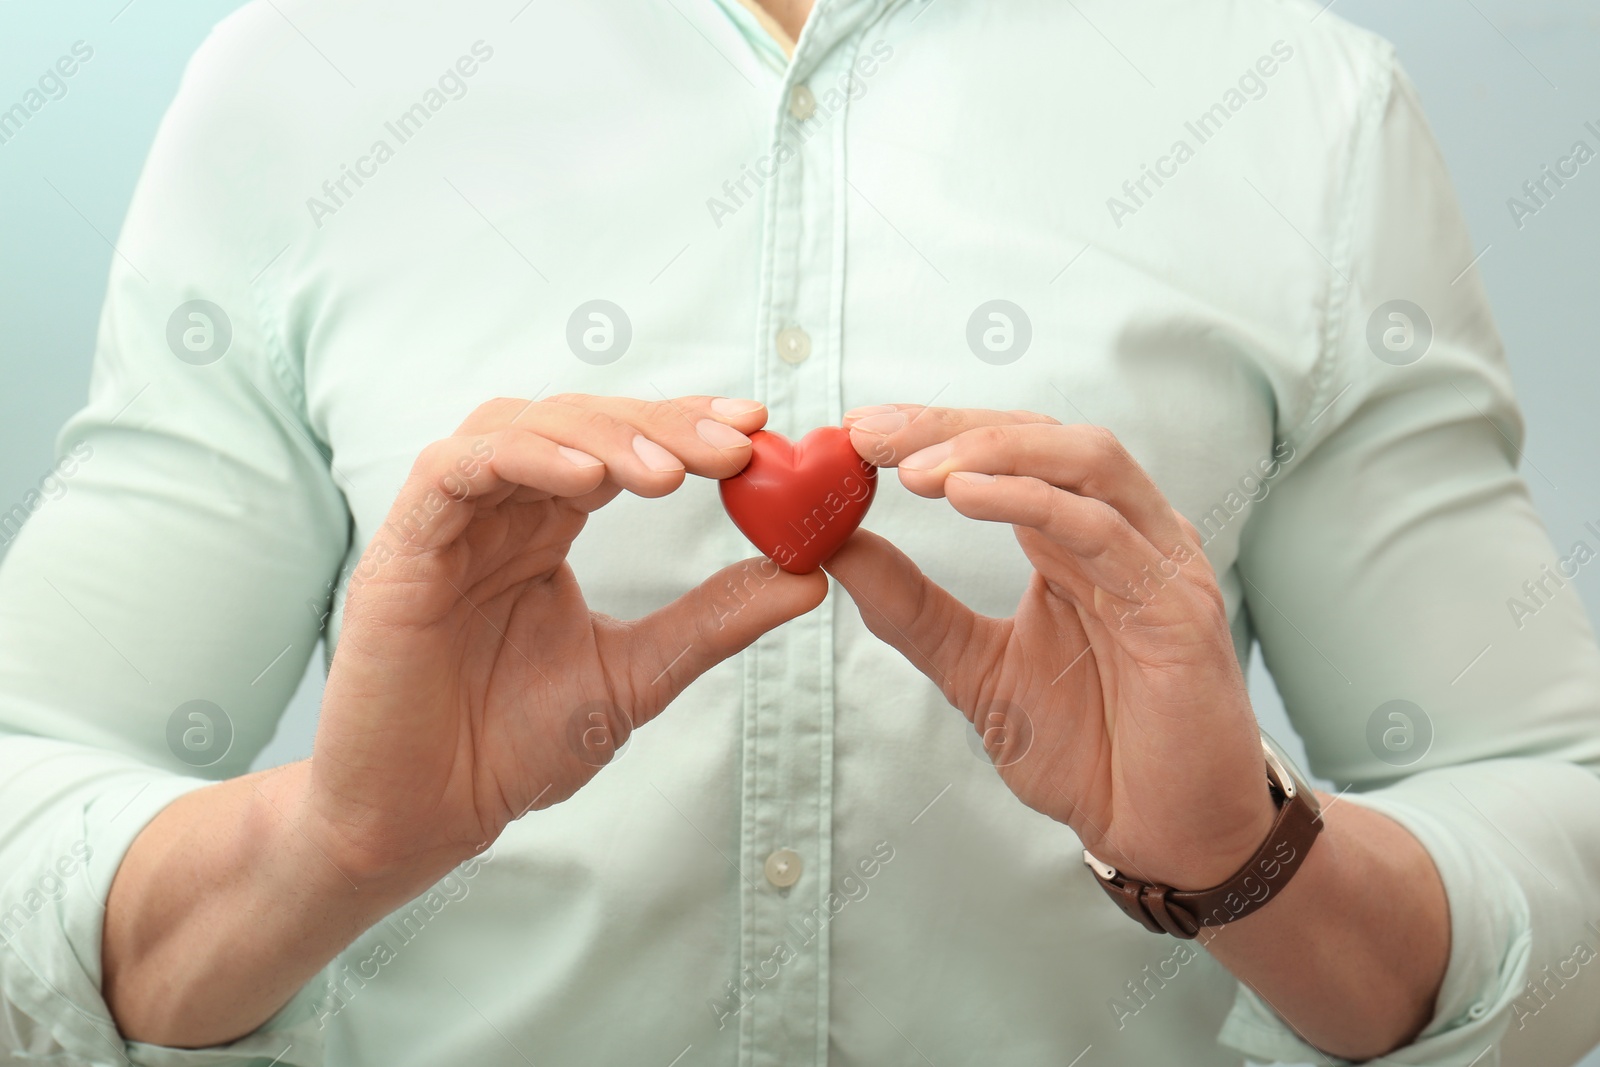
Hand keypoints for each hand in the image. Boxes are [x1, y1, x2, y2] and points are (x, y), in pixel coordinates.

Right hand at [307, 394, 827, 886]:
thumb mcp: (637, 674)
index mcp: (546, 528)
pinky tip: (587, 482)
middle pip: (580, 420)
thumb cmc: (510, 748)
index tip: (758, 430)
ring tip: (670, 474)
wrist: (422, 819)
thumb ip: (712, 620)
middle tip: (734, 446)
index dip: (685, 426)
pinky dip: (525, 460)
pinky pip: (457, 469)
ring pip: (522, 426)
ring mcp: (448, 522)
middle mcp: (499, 510)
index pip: (620, 446)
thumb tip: (810, 576)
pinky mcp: (401, 544)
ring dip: (601, 435)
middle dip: (661, 424)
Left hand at [828, 405, 1273, 890]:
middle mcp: (1123, 533)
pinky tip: (967, 497)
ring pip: (1085, 460)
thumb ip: (911, 608)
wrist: (1162, 832)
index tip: (856, 434)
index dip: (934, 431)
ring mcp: (1158, 561)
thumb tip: (834, 548)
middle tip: (870, 435)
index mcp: (1077, 539)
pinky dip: (1034, 502)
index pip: (1008, 451)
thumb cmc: (1087, 749)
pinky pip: (1105, 531)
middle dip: (951, 425)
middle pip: (1042, 435)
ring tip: (918, 469)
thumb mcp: (973, 668)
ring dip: (994, 451)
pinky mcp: (1179, 606)